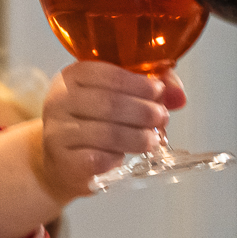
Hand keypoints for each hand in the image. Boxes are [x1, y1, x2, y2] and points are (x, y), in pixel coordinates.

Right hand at [38, 61, 184, 199]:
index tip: (158, 91)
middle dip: (143, 111)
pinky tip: (126, 157)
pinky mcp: (64, 162)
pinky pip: (98, 159)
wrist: (60, 161)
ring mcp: (58, 133)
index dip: (138, 83)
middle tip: (162, 117)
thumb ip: (147, 90)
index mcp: (72, 77)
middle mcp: (58, 101)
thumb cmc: (92, 123)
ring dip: (138, 138)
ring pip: (107, 134)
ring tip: (154, 140)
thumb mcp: (114, 97)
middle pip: (109, 104)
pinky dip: (118, 158)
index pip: (107, 74)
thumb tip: (179, 95)